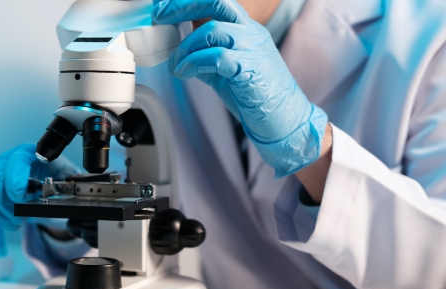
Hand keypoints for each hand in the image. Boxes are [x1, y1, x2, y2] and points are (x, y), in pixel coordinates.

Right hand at [0, 144, 80, 231]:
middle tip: (20, 218)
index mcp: (31, 153)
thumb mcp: (68, 178)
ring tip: (14, 224)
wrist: (50, 184)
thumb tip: (70, 191)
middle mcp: (7, 160)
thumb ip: (69, 182)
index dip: (15, 177)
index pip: (17, 158)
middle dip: (4, 201)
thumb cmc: (58, 178)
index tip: (19, 197)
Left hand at [152, 0, 327, 176]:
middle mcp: (251, 34)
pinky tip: (184, 73)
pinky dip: (194, 63)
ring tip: (176, 65)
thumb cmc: (257, 96)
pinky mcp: (251, 70)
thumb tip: (180, 52)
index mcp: (247, 30)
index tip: (164, 8)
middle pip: (216, 2)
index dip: (188, 1)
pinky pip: (217, 57)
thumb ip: (207, 56)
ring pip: (213, 31)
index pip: (217, 2)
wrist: (285, 121)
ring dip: (185, 48)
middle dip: (183, 6)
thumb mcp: (227, 69)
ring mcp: (253, 50)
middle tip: (160, 16)